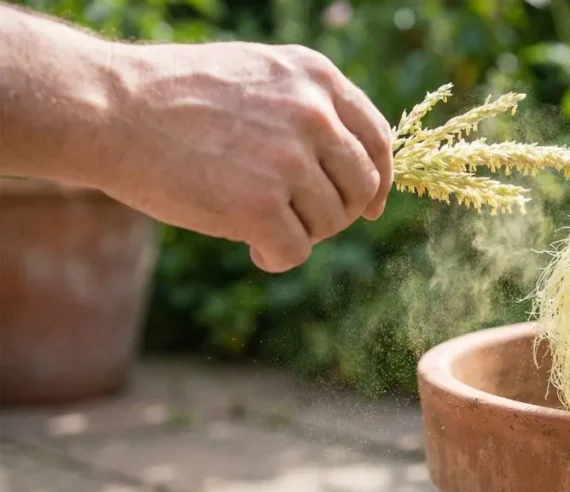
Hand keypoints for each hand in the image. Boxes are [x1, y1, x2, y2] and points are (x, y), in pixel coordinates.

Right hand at [99, 42, 392, 271]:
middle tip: (301, 220)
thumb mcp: (259, 75)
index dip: (379, 180)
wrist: (110, 109)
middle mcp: (313, 115)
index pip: (377, 140)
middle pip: (361, 186)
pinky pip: (295, 252)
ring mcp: (288, 161)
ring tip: (260, 222)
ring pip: (331, 222)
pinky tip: (252, 247)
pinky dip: (276, 258)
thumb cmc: (178, 96)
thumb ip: (310, 108)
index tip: (372, 206)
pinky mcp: (259, 206)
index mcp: (317, 79)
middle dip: (338, 213)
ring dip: (301, 233)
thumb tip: (352, 161)